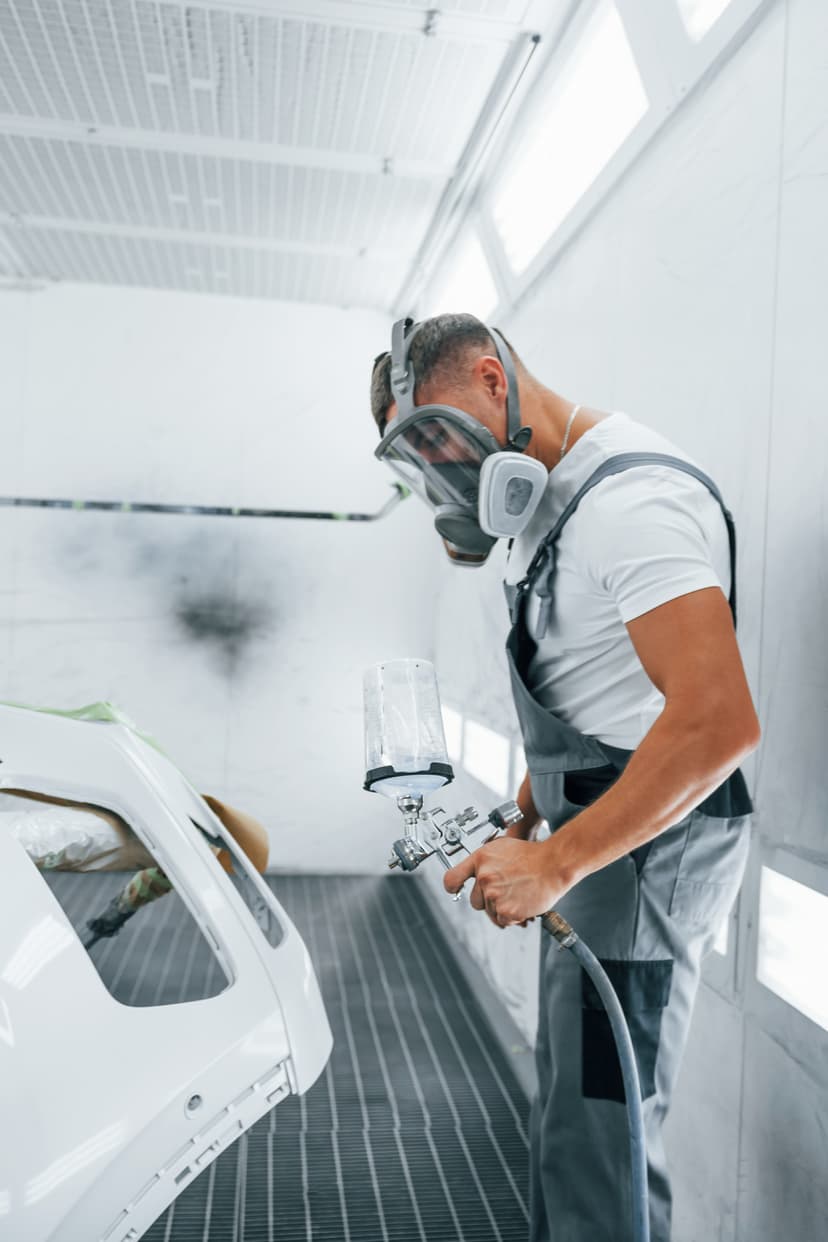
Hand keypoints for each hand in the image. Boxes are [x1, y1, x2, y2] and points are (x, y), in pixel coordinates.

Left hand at [443, 836, 571, 927]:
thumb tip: (475, 873)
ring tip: (518, 893)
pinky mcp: (506, 910)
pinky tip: (522, 901)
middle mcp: (484, 877)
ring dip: (502, 907)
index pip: (451, 879)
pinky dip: (512, 916)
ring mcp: (494, 895)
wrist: (553, 864)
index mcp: (480, 859)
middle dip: (487, 900)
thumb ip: (484, 862)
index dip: (453, 887)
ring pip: (490, 912)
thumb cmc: (531, 855)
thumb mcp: (501, 848)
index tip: (456, 889)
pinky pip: (502, 920)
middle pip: (474, 901)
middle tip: (505, 891)